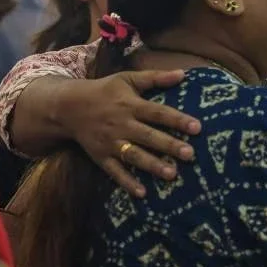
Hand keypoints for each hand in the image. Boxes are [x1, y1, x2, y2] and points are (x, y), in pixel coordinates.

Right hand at [69, 70, 200, 197]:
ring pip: (134, 156)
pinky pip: (115, 172)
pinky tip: (142, 193)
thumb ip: (155, 77)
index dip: (177, 119)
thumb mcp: (128, 79)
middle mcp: (122, 125)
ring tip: (172, 174)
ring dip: (152, 165)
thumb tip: (183, 73)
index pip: (158, 113)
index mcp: (130, 105)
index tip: (197, 127)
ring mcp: (111, 143)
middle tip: (191, 154)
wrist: (69, 107)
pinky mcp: (101, 157)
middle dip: (169, 146)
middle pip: (149, 136)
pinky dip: (127, 182)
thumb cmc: (104, 91)